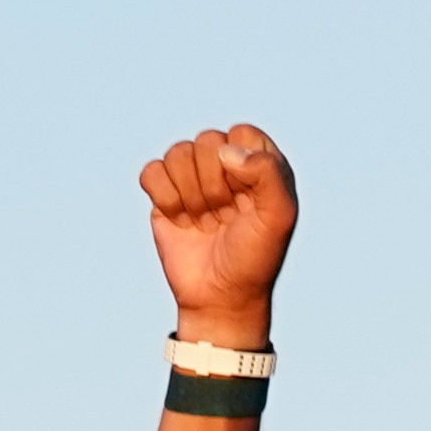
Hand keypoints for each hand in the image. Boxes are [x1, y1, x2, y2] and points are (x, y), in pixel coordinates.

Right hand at [140, 123, 295, 348]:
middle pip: (207, 140)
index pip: (243, 134)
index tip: (248, 198)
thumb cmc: (255, 257)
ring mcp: (193, 178)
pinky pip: (152, 171)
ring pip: (178, 152)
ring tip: (207, 222)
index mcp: (260, 166)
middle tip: (226, 216)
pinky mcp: (164, 193)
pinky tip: (181, 221)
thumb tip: (227, 151)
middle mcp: (227, 167)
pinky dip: (165, 198)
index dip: (241, 164)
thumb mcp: (279, 218)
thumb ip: (269, 174)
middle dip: (215, 184)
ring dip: (192, 194)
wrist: (220, 296)